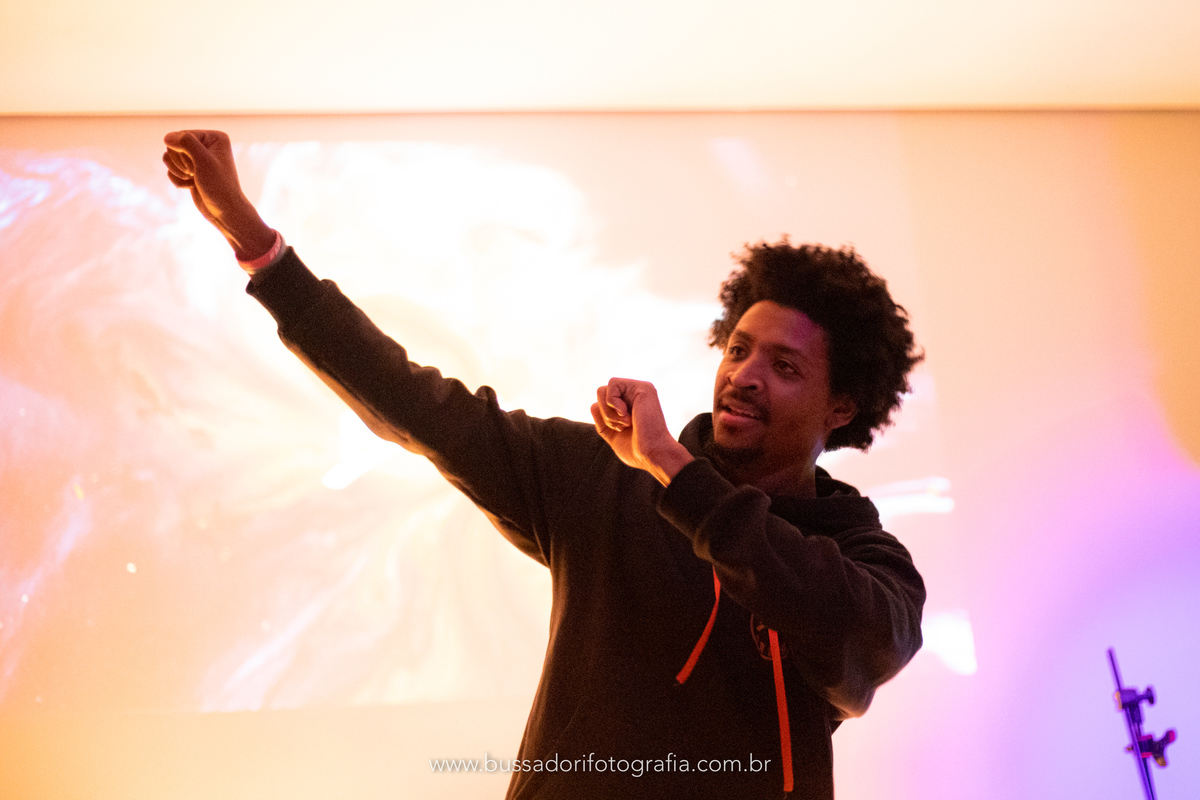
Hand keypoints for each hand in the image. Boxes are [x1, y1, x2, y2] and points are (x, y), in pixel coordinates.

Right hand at [162, 130, 274, 259]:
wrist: (224, 211)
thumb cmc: (218, 186)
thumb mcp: (203, 161)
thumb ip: (186, 143)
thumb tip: (167, 137)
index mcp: (215, 137)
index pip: (182, 135)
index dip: (184, 153)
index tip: (197, 167)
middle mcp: (207, 144)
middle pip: (174, 145)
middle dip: (180, 163)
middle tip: (195, 174)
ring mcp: (197, 157)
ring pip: (169, 156)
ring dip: (177, 171)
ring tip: (193, 179)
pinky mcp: (190, 169)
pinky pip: (171, 168)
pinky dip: (177, 179)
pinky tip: (191, 186)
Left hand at [591, 378, 692, 485]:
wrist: (651, 455)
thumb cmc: (636, 450)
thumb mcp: (613, 435)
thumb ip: (602, 422)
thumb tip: (594, 405)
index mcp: (630, 405)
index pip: (602, 402)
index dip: (604, 418)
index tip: (620, 430)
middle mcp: (635, 395)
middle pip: (600, 394)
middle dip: (605, 414)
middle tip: (623, 426)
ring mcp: (639, 390)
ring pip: (603, 390)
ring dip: (608, 411)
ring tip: (627, 422)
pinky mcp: (643, 387)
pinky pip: (612, 384)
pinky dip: (613, 403)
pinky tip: (628, 416)